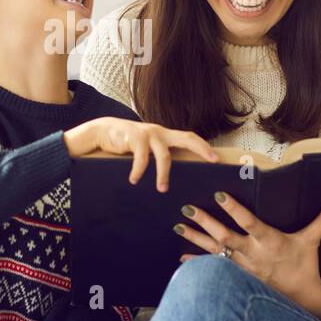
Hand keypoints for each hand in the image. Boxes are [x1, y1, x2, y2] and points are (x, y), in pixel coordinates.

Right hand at [63, 117, 218, 191]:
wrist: (102, 131)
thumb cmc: (127, 144)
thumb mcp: (145, 149)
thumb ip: (157, 155)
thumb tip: (171, 177)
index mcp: (165, 136)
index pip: (190, 138)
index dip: (204, 147)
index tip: (218, 159)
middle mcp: (160, 132)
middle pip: (187, 138)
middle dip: (202, 149)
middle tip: (212, 161)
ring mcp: (148, 134)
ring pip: (164, 156)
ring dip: (164, 175)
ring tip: (161, 189)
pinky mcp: (134, 137)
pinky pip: (141, 158)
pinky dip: (139, 171)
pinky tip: (134, 180)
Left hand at [174, 192, 320, 319]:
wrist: (300, 301)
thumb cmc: (304, 266)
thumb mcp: (311, 242)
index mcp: (270, 241)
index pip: (249, 222)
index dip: (234, 210)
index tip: (218, 195)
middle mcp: (253, 254)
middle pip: (225, 237)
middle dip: (205, 223)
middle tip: (186, 208)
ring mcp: (242, 268)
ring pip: (215, 251)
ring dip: (195, 239)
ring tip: (178, 226)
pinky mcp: (237, 278)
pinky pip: (213, 269)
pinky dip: (197, 264)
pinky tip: (181, 258)